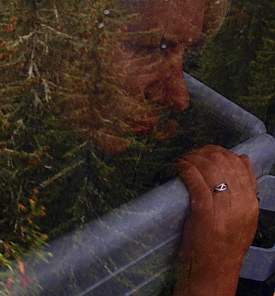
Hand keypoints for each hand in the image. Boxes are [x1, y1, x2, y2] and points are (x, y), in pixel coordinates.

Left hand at [173, 145, 258, 295]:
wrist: (212, 276)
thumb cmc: (221, 248)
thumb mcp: (242, 219)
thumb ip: (244, 191)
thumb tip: (242, 158)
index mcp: (252, 204)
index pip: (240, 164)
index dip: (220, 152)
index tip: (205, 154)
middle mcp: (242, 204)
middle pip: (224, 162)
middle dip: (203, 153)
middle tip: (190, 157)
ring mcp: (224, 209)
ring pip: (209, 167)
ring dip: (192, 158)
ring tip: (183, 163)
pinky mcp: (205, 213)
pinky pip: (195, 180)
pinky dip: (184, 168)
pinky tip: (177, 168)